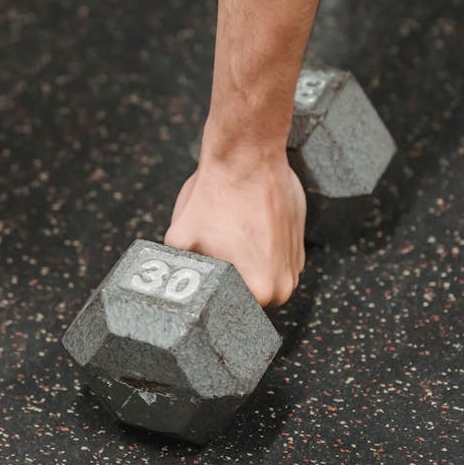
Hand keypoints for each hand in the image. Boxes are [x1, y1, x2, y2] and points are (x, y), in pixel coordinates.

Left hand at [165, 148, 305, 306]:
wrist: (247, 153)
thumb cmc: (216, 194)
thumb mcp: (180, 237)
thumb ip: (175, 270)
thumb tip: (164, 286)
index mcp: (262, 291)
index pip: (231, 311)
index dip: (212, 296)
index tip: (201, 278)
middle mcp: (285, 283)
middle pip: (247, 296)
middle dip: (227, 280)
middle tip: (211, 253)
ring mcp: (295, 262)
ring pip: (261, 275)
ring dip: (244, 263)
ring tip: (228, 236)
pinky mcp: (299, 240)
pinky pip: (273, 256)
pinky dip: (258, 246)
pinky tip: (242, 226)